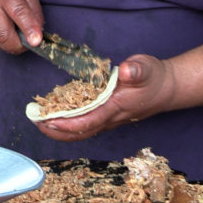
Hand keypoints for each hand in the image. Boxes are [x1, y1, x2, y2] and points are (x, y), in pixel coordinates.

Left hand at [35, 55, 177, 140]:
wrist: (166, 90)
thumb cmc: (154, 78)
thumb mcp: (147, 68)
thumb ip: (137, 70)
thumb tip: (127, 70)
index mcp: (116, 108)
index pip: (88, 121)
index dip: (67, 124)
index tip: (48, 120)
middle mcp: (111, 118)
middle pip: (81, 133)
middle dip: (57, 131)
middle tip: (36, 123)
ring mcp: (109, 120)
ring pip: (82, 132)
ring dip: (61, 131)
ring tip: (41, 123)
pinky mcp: (107, 117)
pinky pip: (86, 125)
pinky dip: (69, 125)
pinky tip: (57, 117)